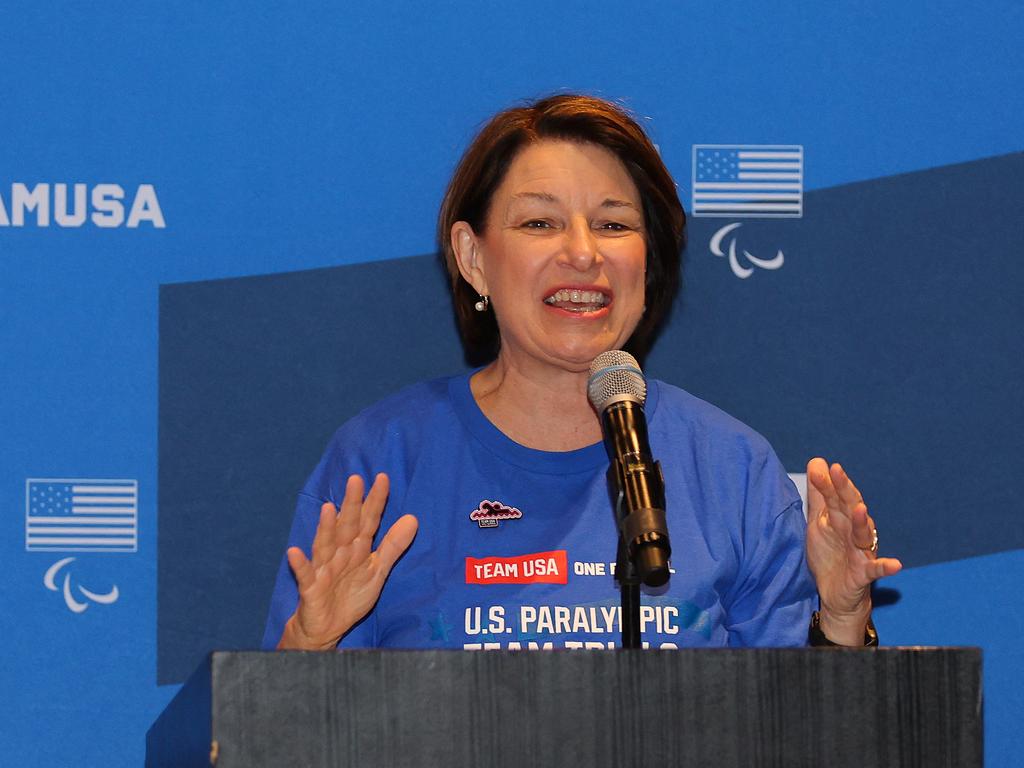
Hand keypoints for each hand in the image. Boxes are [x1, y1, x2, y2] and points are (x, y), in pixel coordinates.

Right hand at [278, 473, 417, 649]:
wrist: (326, 629)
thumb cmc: (349, 596)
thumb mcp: (377, 571)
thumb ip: (393, 546)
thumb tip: (413, 518)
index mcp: (357, 548)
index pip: (368, 521)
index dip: (375, 501)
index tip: (383, 478)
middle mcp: (340, 553)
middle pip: (347, 526)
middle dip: (351, 504)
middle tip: (355, 480)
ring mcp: (324, 569)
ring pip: (325, 545)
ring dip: (325, 528)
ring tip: (327, 509)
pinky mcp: (310, 588)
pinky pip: (305, 575)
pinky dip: (300, 564)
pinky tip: (294, 552)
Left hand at [805, 458, 901, 644]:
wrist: (836, 595)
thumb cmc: (830, 555)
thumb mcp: (819, 523)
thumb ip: (819, 494)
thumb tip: (817, 462)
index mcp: (843, 519)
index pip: (836, 497)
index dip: (828, 483)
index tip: (818, 468)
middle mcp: (855, 532)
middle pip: (850, 509)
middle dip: (844, 491)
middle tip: (836, 471)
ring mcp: (860, 553)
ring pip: (862, 535)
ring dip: (862, 522)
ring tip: (861, 509)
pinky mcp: (863, 575)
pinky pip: (876, 570)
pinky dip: (886, 567)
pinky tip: (896, 565)